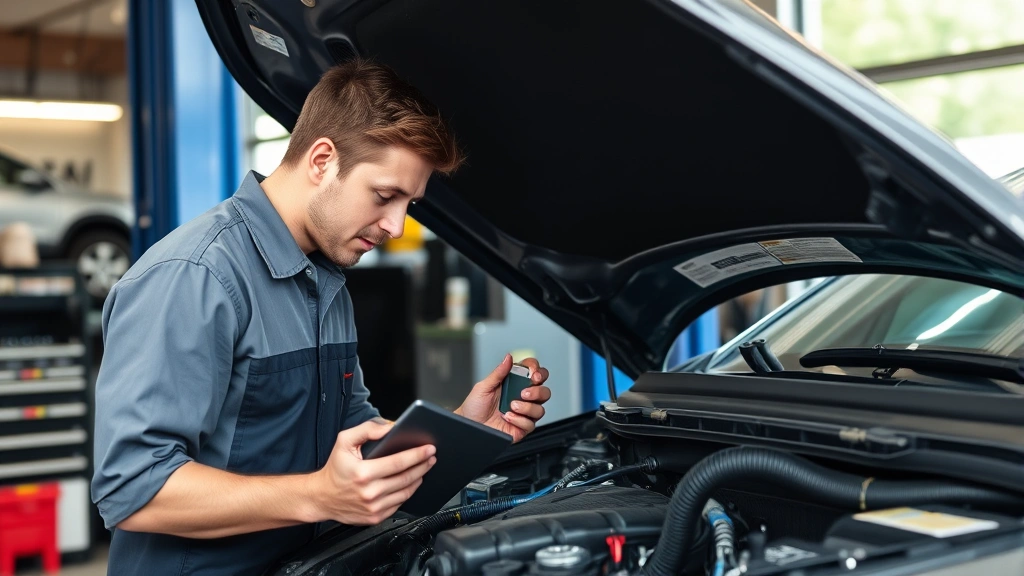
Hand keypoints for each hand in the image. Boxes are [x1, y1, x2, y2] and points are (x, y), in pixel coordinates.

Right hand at [309, 420, 435, 524]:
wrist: (322, 497)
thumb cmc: (335, 469)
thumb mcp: (344, 441)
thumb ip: (367, 429)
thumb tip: (389, 428)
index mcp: (363, 473)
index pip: (398, 463)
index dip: (416, 455)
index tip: (429, 448)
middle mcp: (369, 493)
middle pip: (406, 478)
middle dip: (423, 465)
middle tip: (432, 456)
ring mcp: (373, 508)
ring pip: (406, 492)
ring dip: (419, 479)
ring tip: (424, 468)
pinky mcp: (375, 518)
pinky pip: (399, 504)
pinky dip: (408, 492)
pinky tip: (411, 482)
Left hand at [455, 354, 551, 442]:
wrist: (469, 427)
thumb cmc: (474, 407)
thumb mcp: (484, 386)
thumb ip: (498, 372)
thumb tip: (508, 358)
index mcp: (514, 384)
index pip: (534, 373)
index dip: (537, 370)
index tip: (532, 372)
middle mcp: (522, 398)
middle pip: (544, 391)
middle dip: (537, 390)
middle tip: (524, 392)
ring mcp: (523, 413)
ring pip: (540, 409)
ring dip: (527, 407)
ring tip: (511, 406)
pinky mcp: (522, 427)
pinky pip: (531, 424)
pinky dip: (520, 420)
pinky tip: (508, 417)